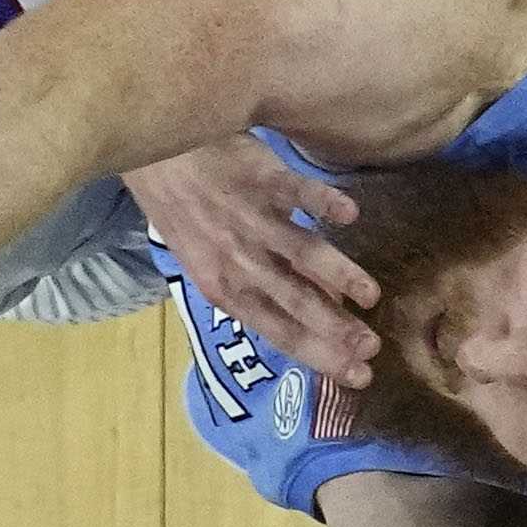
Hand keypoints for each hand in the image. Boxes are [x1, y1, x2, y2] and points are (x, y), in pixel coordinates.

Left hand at [122, 136, 378, 384]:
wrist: (154, 151)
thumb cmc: (184, 210)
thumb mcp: (208, 260)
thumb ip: (259, 285)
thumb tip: (318, 307)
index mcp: (224, 287)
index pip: (279, 330)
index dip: (319, 354)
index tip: (357, 374)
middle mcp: (238, 260)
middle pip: (294, 300)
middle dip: (335, 329)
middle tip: (372, 349)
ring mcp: (250, 219)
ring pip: (299, 252)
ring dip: (337, 275)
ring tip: (371, 295)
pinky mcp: (259, 177)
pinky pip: (294, 191)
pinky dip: (322, 203)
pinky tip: (350, 215)